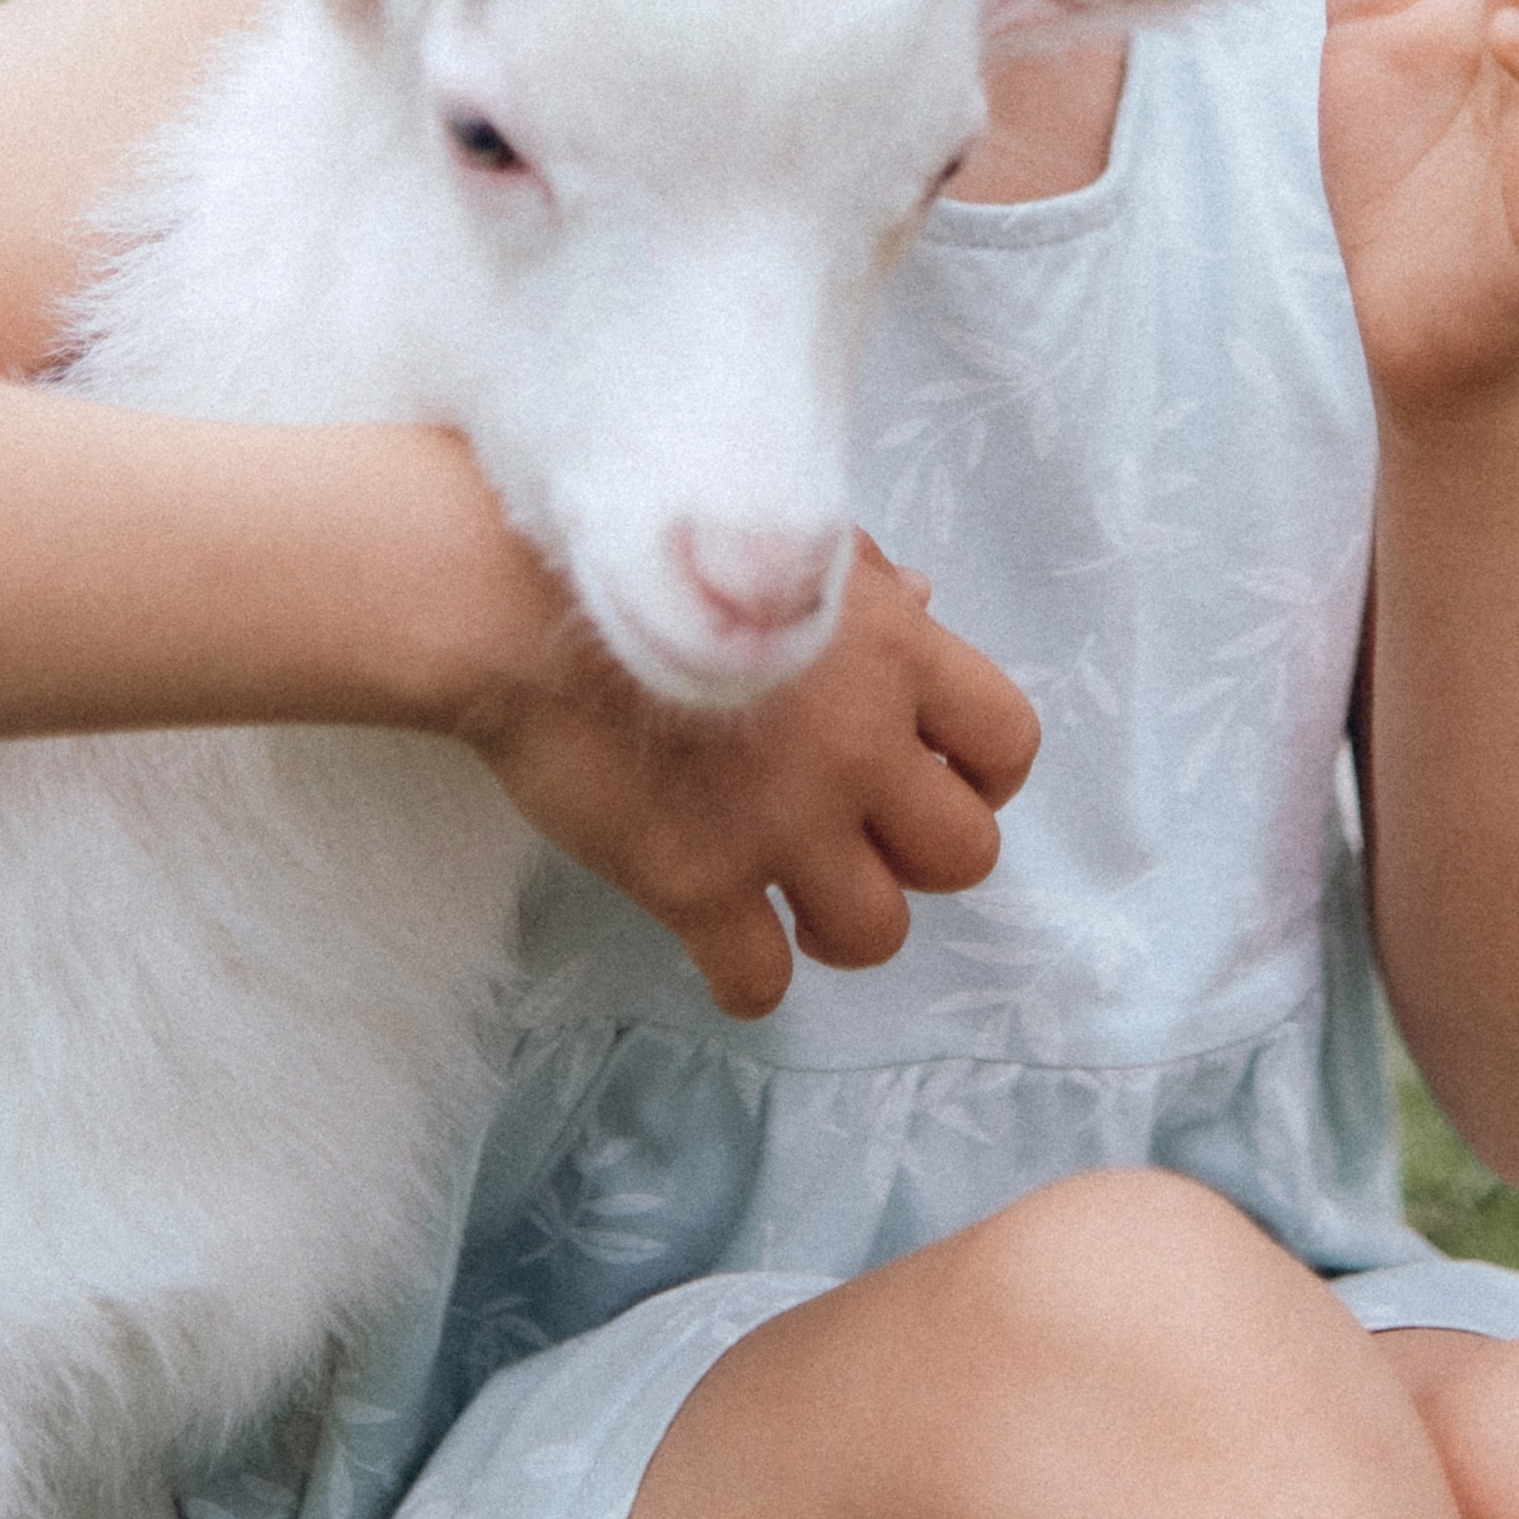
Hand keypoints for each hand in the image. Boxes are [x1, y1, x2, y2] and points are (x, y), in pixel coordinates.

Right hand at [447, 534, 1038, 1018]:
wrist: (510, 601)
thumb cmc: (642, 547)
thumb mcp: (779, 533)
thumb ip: (862, 583)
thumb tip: (925, 603)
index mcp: (893, 653)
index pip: (1008, 741)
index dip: (982, 774)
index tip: (933, 777)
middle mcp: (858, 748)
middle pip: (965, 855)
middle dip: (918, 856)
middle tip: (856, 837)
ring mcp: (780, 823)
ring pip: (878, 933)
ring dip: (842, 923)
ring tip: (793, 898)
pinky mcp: (694, 882)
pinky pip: (761, 984)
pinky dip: (747, 976)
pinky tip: (720, 942)